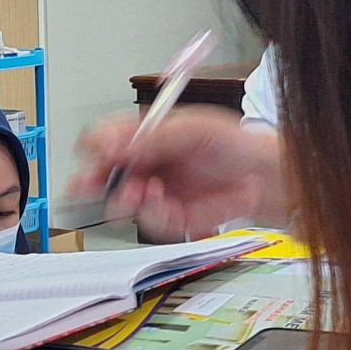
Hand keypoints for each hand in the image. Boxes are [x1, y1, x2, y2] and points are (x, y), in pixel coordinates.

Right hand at [73, 108, 284, 240]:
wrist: (263, 178)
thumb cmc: (234, 146)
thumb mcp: (195, 130)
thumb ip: (157, 138)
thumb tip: (120, 146)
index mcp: (147, 135)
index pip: (107, 137)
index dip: (97, 145)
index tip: (98, 152)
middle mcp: (146, 164)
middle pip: (104, 173)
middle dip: (93, 179)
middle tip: (87, 184)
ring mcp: (155, 191)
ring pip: (122, 201)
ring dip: (125, 198)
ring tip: (140, 192)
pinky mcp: (170, 217)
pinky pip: (150, 220)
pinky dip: (153, 213)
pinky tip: (162, 201)